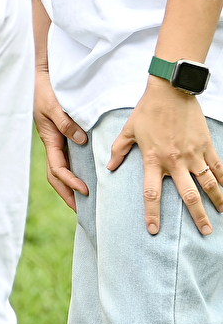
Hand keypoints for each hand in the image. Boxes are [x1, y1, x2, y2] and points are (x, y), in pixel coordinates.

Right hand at [34, 66, 89, 209]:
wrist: (37, 75)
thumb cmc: (43, 89)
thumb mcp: (54, 105)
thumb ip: (66, 123)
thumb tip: (81, 140)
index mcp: (49, 139)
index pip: (57, 169)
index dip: (70, 182)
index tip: (85, 191)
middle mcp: (52, 143)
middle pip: (56, 176)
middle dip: (67, 194)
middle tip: (82, 212)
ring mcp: (56, 139)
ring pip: (62, 168)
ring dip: (70, 185)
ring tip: (85, 200)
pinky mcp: (62, 134)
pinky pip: (68, 157)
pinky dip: (75, 170)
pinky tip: (88, 175)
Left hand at [109, 79, 222, 234]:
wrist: (170, 91)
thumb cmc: (147, 111)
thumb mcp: (128, 130)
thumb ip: (119, 150)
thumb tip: (110, 167)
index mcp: (153, 159)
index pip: (151, 192)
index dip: (152, 213)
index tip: (154, 230)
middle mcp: (175, 161)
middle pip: (188, 195)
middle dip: (198, 216)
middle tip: (206, 232)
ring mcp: (193, 154)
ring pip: (209, 184)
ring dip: (218, 201)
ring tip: (221, 215)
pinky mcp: (207, 146)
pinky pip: (219, 168)